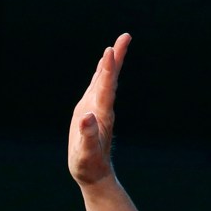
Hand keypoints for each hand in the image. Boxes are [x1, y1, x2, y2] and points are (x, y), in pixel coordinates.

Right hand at [68, 33, 131, 186]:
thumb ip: (87, 136)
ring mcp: (99, 109)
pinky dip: (101, 74)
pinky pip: (98, 88)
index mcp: (101, 114)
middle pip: (110, 78)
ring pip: (105, 81)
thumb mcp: (85, 153)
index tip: (111, 50)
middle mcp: (103, 108)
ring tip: (116, 45)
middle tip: (125, 37)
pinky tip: (103, 67)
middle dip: (116, 58)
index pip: (105, 87)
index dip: (108, 69)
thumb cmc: (88, 165)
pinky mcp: (93, 112)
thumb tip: (86, 117)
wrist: (95, 174)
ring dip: (111, 63)